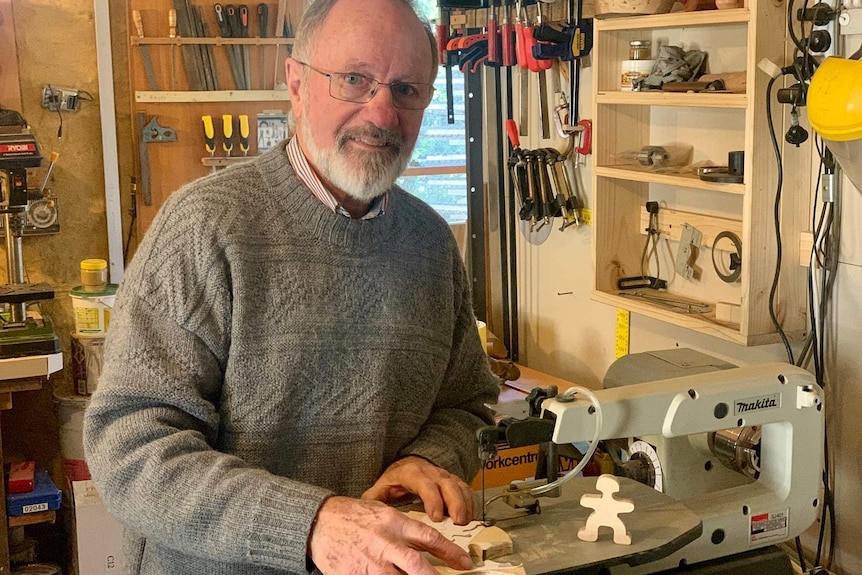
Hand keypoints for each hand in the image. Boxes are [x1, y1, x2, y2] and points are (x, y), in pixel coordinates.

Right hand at [308, 496, 473, 574]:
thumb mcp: (382, 512)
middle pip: (416, 564)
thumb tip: (428, 543)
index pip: (429, 537)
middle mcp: (385, 542)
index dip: (450, 551)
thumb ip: (403, 528)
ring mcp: (370, 562)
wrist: (319, 521)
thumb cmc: (352, 515)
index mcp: (394, 522)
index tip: (465, 563)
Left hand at [362, 456, 475, 524]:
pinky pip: (466, 489)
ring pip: (459, 486)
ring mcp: (445, 476)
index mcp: (413, 474)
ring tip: (466, 523)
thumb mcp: (382, 487)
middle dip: (455, 503)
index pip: (425, 484)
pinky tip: (471, 517)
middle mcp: (432, 473)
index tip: (436, 517)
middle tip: (459, 522)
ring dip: (466, 504)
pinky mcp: (454, 482)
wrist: (408, 465)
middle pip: (448, 484)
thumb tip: (364, 512)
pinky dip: (471, 502)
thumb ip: (374, 498)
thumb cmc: (396, 480)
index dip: (433, 500)